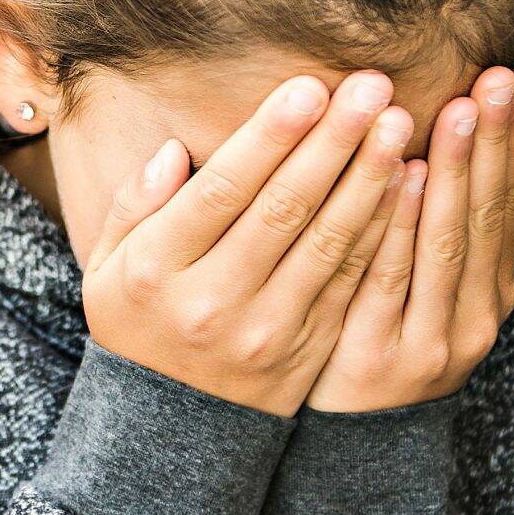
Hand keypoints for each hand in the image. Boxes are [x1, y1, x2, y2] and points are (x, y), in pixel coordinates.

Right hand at [84, 73, 415, 415]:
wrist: (169, 427)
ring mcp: (265, 330)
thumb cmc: (138, 321)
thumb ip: (135, 205)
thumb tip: (175, 152)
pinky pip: (351, 282)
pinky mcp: (308, 349)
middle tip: (372, 87)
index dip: (269, 138)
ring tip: (398, 123)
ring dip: (368, 178)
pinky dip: (382, 231)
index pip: (222, 191)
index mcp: (157, 270)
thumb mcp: (108, 265)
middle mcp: (213, 301)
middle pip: (283, 210)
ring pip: (327, 244)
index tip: (310, 87)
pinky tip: (405, 185)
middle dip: (332, 142)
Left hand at [307, 65, 513, 411]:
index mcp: (488, 289)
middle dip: (494, 142)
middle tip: (497, 78)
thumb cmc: (372, 343)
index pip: (506, 201)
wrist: (347, 446)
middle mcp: (474, 313)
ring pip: (446, 241)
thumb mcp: (414, 290)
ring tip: (460, 109)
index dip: (513, 139)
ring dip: (455, 172)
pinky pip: (391, 277)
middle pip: (486, 213)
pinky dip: (402, 227)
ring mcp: (433, 339)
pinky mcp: (383, 357)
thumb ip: (425, 228)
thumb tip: (422, 140)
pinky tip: (407, 178)